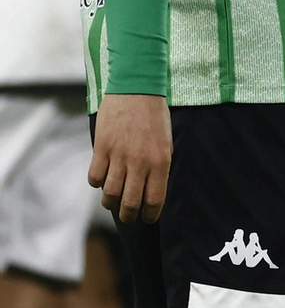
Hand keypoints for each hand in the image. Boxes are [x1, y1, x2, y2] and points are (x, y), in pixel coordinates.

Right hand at [88, 93, 172, 222]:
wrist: (137, 89)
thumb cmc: (155, 116)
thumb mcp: (166, 143)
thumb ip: (159, 167)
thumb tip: (151, 190)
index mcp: (160, 162)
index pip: (154, 199)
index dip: (150, 215)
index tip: (147, 219)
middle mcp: (140, 163)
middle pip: (130, 202)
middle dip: (128, 215)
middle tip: (128, 217)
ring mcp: (119, 156)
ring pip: (110, 193)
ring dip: (110, 202)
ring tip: (112, 202)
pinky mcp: (101, 148)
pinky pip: (94, 177)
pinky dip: (96, 184)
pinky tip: (101, 181)